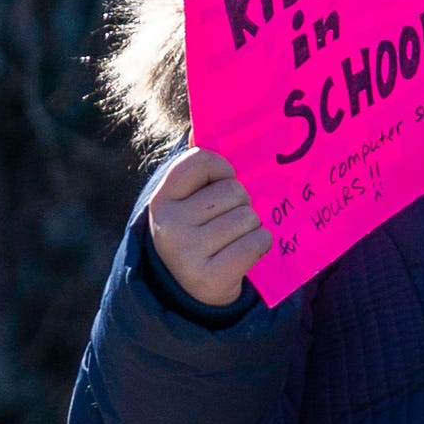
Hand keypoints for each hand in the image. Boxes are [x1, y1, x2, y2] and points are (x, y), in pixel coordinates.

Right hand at [147, 147, 269, 307]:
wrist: (191, 294)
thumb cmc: (197, 237)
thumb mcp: (186, 205)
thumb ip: (193, 171)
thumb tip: (198, 129)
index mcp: (162, 200)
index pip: (200, 160)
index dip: (222, 169)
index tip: (224, 182)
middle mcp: (169, 224)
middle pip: (234, 191)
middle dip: (241, 204)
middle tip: (228, 222)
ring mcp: (188, 252)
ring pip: (248, 217)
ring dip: (252, 227)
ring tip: (234, 241)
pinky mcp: (211, 277)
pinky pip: (257, 242)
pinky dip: (261, 245)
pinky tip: (246, 253)